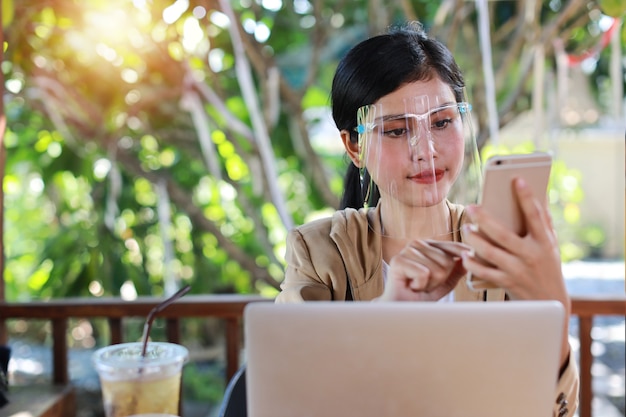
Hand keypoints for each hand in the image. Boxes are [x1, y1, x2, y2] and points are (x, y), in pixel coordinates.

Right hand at [377, 240, 466, 301]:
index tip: (465, 265)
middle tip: (425, 285)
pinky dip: (420, 285)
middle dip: (440, 280)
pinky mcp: (398, 260)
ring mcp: (407, 250)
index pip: (454, 247)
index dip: (463, 258)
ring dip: (429, 284)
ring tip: (417, 286)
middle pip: (448, 262)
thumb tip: (469, 256)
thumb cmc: (421, 296)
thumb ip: (457, 270)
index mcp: (430, 245)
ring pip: (437, 269)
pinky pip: (424, 273)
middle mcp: (418, 243)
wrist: (400, 310)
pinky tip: (410, 286)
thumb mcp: (444, 283)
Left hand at [461, 177, 568, 305]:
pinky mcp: (507, 283)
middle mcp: (531, 255)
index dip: (527, 197)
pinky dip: (471, 263)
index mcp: (544, 242)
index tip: (517, 179)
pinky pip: (484, 271)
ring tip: (466, 229)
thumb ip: (544, 223)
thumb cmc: (548, 267)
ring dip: (473, 239)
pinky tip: (465, 255)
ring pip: (489, 252)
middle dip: (484, 219)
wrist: (550, 301)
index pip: (535, 215)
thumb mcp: (551, 245)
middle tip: (471, 207)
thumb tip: (539, 194)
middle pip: (503, 234)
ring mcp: (518, 270)